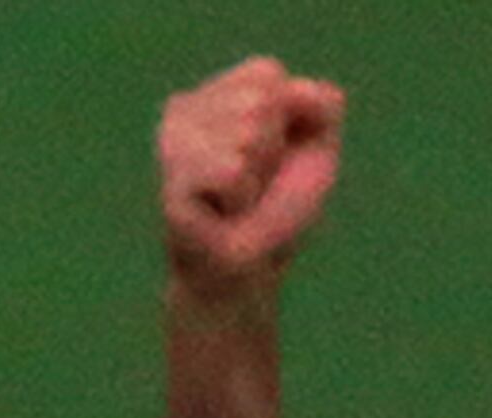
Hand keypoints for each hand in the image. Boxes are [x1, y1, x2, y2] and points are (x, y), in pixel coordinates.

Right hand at [159, 56, 344, 288]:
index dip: (287, 119)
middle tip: (253, 184)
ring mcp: (171, 144)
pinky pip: (232, 171)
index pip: (266, 73)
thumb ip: (320, 104)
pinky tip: (222, 213)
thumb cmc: (278, 209)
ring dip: (257, 178)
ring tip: (237, 201)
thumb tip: (288, 88)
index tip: (273, 157)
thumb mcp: (317, 148)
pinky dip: (241, 198)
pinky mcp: (171, 181)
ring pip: (247, 134)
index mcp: (214, 92)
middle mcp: (184, 109)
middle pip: (259, 101)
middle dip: (273, 149)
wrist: (249, 271)